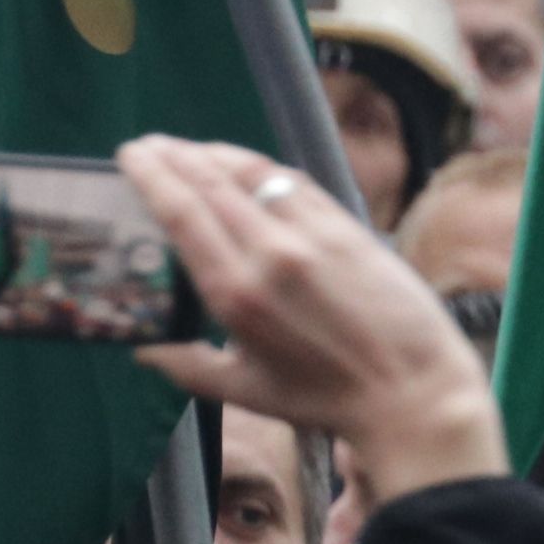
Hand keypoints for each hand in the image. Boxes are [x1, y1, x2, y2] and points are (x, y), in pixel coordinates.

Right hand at [124, 141, 500, 501]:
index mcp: (235, 294)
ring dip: (214, 153)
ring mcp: (314, 236)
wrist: (412, 390)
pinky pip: (296, 183)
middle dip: (172, 156)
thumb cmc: (327, 399)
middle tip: (147, 145)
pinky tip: (245, 164)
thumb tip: (143, 351)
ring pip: (254, 174)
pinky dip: (263, 167)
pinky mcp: (350, 228)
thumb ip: (188, 366)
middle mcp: (270, 255)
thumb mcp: (246, 391)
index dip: (153, 176)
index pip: (182, 214)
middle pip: (211, 184)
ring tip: (186, 148)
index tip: (131, 155)